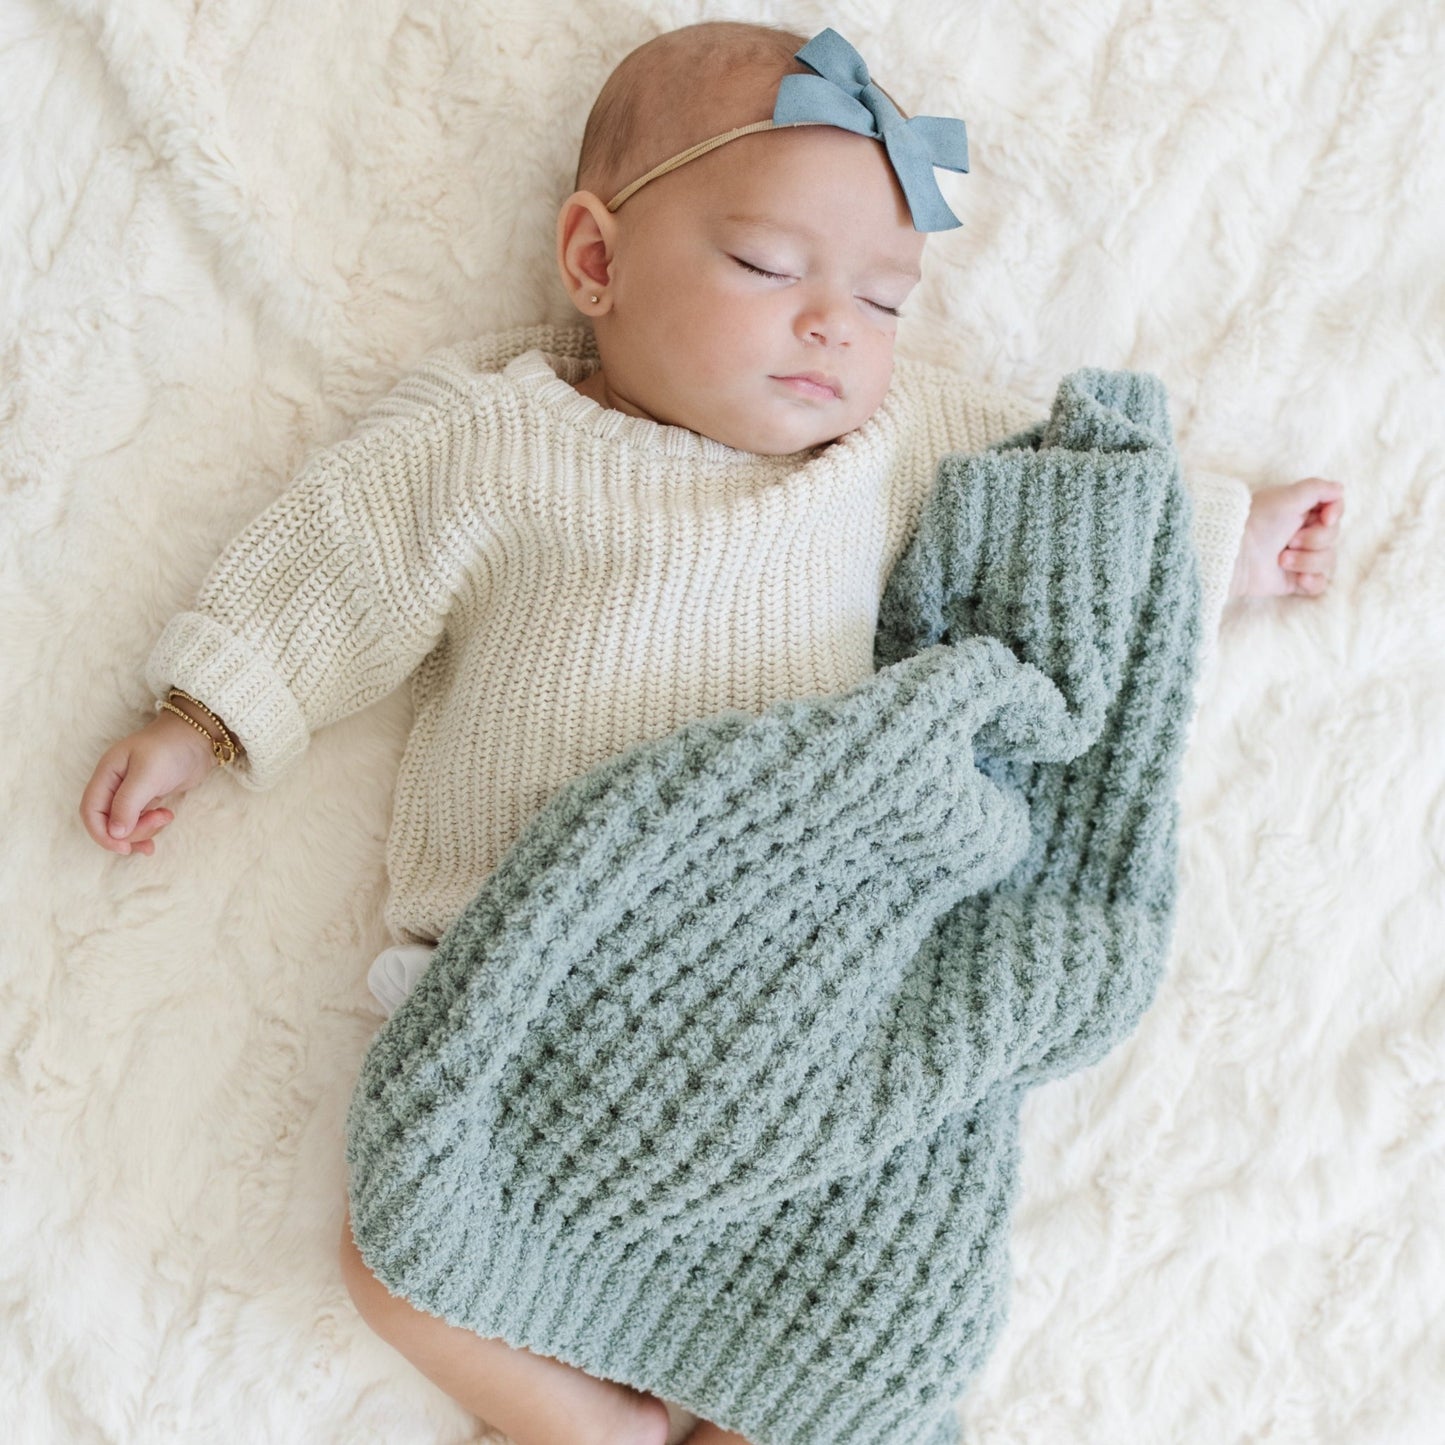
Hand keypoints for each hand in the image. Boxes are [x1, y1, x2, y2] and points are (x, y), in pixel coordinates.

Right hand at [78, 712, 219, 855]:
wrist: (198, 738)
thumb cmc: (171, 749)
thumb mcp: (147, 774)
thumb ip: (128, 804)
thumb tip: (115, 833)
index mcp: (106, 774)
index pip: (90, 811)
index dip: (101, 834)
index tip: (123, 847)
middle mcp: (113, 785)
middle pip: (108, 822)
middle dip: (130, 832)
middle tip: (157, 823)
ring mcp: (130, 793)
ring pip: (125, 825)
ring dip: (144, 830)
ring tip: (166, 817)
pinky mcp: (147, 798)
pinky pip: (140, 822)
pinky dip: (149, 828)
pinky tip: (163, 824)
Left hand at [1229, 477, 1345, 599]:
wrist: (1234, 555)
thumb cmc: (1258, 521)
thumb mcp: (1288, 496)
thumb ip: (1317, 488)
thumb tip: (1340, 489)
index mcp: (1301, 510)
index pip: (1334, 510)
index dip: (1335, 514)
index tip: (1325, 518)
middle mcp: (1302, 533)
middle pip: (1333, 536)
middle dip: (1314, 540)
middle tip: (1289, 541)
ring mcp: (1299, 557)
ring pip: (1328, 560)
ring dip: (1307, 561)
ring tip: (1281, 560)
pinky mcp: (1293, 580)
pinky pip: (1319, 584)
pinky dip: (1313, 581)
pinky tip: (1299, 579)